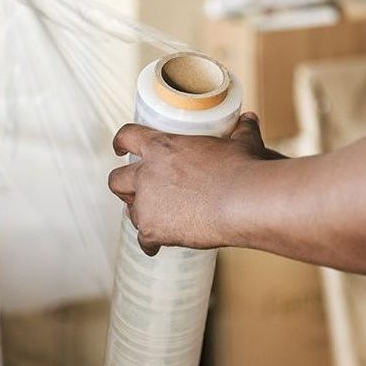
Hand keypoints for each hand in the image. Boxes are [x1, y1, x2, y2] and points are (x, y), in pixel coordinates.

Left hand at [108, 112, 283, 255]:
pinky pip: (143, 240)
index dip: (121, 142)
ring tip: (157, 219)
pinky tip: (158, 246)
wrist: (244, 202)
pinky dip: (150, 243)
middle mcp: (147, 174)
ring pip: (130, 212)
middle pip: (116, 180)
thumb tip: (249, 119)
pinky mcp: (153, 230)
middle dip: (124, 186)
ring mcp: (146, 204)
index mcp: (162, 147)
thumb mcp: (242, 143)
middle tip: (137, 191)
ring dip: (141, 214)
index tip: (120, 148)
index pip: (127, 137)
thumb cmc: (243, 169)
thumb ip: (241, 130)